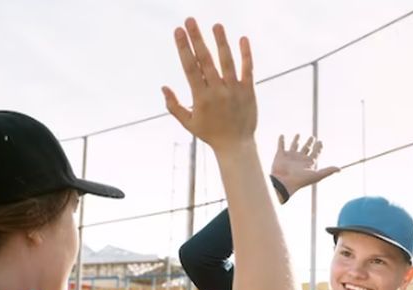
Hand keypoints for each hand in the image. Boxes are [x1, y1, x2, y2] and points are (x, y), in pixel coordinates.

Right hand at [163, 18, 255, 152]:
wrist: (236, 146)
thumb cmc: (210, 134)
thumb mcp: (188, 123)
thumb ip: (174, 106)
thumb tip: (163, 87)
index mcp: (201, 97)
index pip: (190, 67)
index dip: (183, 48)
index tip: (178, 31)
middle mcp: (217, 91)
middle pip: (206, 60)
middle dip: (197, 39)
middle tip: (190, 20)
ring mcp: (234, 90)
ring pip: (227, 62)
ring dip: (221, 42)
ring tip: (216, 25)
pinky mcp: (249, 91)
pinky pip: (248, 70)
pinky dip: (246, 54)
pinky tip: (243, 38)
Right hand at [271, 134, 339, 197]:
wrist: (284, 182)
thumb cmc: (300, 180)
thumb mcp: (316, 175)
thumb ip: (327, 171)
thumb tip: (340, 169)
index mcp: (308, 163)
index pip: (315, 153)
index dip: (319, 148)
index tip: (321, 142)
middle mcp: (300, 159)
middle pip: (306, 149)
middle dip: (310, 143)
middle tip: (313, 137)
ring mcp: (290, 157)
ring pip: (294, 146)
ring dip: (296, 140)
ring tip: (298, 134)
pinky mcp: (280, 155)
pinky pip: (281, 146)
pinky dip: (281, 141)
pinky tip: (282, 136)